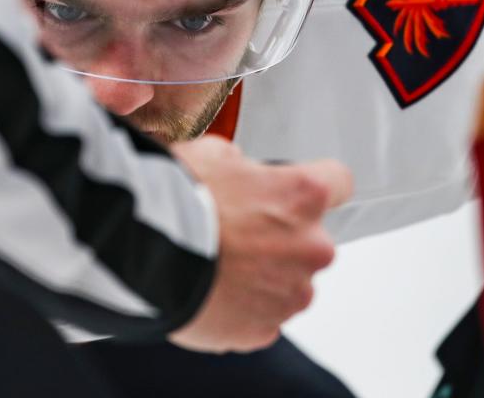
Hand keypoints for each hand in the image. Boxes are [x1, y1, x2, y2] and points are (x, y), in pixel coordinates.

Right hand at [169, 136, 351, 352]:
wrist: (145, 253)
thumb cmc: (178, 199)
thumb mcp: (211, 154)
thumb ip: (241, 165)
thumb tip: (239, 173)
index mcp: (303, 196)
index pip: (338, 182)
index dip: (315, 184)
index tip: (296, 192)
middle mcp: (311, 247)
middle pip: (311, 241)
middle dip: (280, 238)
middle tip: (235, 233)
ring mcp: (290, 294)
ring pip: (287, 282)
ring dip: (262, 275)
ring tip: (216, 266)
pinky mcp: (264, 330)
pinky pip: (261, 316)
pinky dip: (241, 307)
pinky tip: (209, 290)